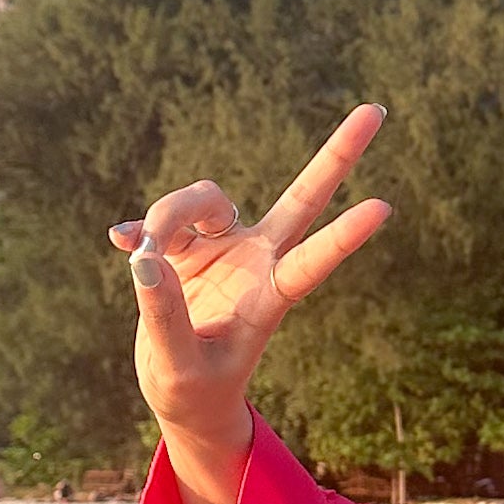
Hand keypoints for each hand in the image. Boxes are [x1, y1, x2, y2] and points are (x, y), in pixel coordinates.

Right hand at [110, 105, 391, 477]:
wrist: (183, 392)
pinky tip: (120, 241)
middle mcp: (258, 261)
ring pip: (202, 200)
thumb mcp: (177, 369)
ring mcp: (227, 248)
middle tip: (376, 110)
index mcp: (270, 298)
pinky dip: (140, 230)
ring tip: (141, 257)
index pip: (312, 261)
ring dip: (167, 217)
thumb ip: (164, 316)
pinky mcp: (190, 246)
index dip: (343, 236)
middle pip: (302, 198)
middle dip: (338, 155)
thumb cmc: (191, 391)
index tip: (383, 208)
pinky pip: (161, 219)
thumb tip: (144, 259)